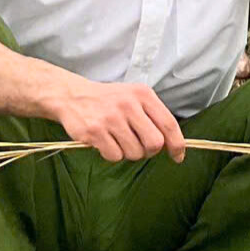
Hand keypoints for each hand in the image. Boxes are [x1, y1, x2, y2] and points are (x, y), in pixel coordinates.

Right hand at [53, 79, 186, 162]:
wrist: (71, 95)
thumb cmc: (108, 100)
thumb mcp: (133, 97)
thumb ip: (153, 116)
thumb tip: (173, 145)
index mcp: (143, 94)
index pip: (169, 124)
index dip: (177, 144)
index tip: (178, 156)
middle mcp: (129, 104)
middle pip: (155, 143)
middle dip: (149, 151)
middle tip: (140, 146)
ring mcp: (111, 118)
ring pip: (134, 153)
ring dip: (128, 153)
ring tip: (118, 140)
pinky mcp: (95, 131)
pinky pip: (115, 156)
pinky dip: (111, 154)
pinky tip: (104, 141)